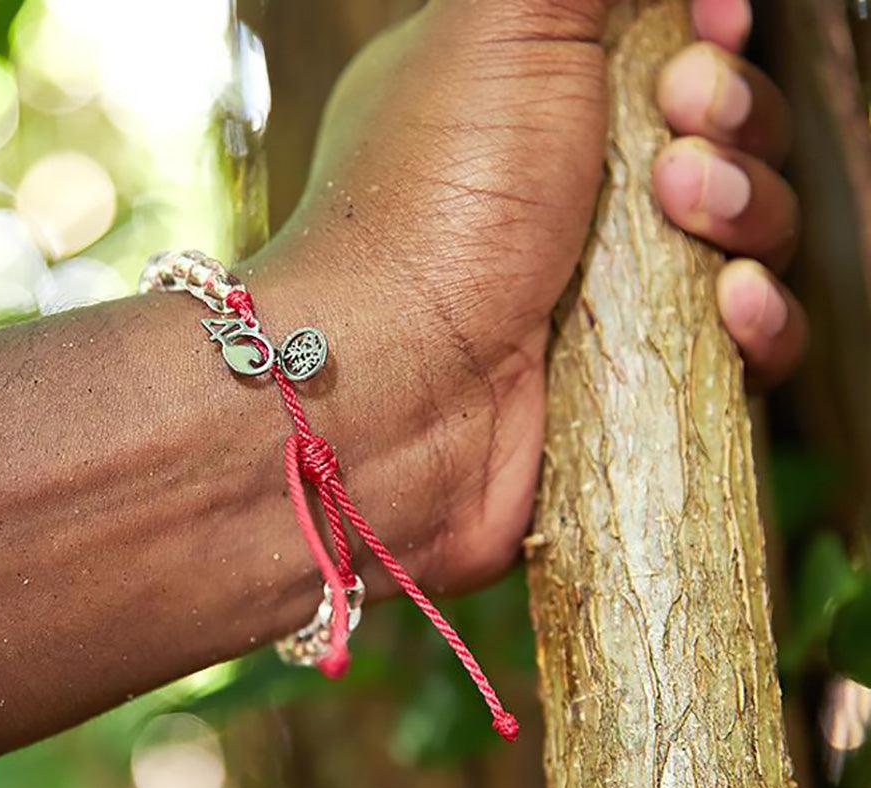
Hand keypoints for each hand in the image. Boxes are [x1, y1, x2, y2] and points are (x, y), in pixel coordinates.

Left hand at [250, 0, 803, 597]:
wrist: (394, 388)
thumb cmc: (428, 203)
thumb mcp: (494, 30)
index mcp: (524, 101)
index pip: (654, 54)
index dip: (703, 40)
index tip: (712, 30)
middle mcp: (563, 194)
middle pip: (715, 139)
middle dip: (731, 116)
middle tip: (684, 119)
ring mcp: (601, 290)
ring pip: (743, 239)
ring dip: (751, 208)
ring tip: (690, 206)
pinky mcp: (633, 377)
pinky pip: (742, 343)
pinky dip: (758, 320)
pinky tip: (732, 302)